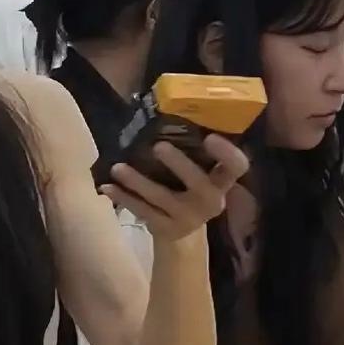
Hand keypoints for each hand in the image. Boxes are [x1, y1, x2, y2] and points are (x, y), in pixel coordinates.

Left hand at [99, 134, 248, 241]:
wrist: (182, 235)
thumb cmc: (190, 191)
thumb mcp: (201, 175)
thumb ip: (195, 153)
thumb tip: (168, 109)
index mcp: (221, 182)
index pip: (236, 167)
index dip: (227, 154)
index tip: (210, 137)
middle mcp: (209, 201)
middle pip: (198, 183)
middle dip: (179, 164)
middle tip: (158, 146)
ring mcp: (187, 217)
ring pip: (160, 197)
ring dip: (137, 181)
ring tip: (117, 167)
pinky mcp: (164, 228)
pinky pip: (142, 211)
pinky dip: (123, 198)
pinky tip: (107, 187)